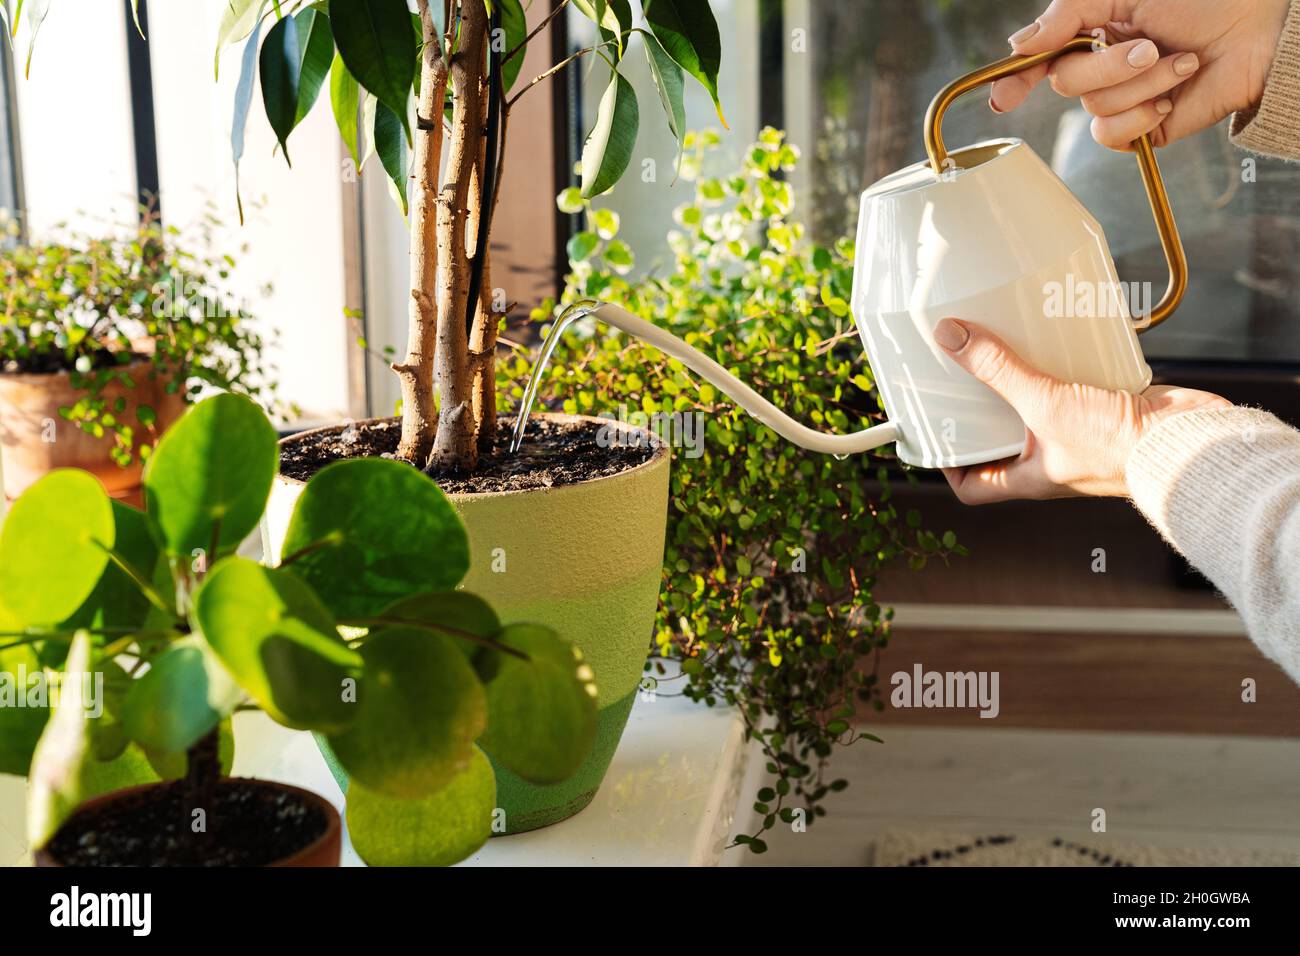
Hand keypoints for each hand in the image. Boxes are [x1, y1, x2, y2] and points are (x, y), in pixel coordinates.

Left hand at [933, 318, 1229, 502]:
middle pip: (1002, 442)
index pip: (973, 486)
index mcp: (1029, 478)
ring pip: (1038, 412)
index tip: (935, 435)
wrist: (1190, 442)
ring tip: (1000, 349)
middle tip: (960, 377)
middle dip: (982, 412)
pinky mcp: (1107, 410)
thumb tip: (951, 338)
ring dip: (1022, 383)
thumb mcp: (1045, 405)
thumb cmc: (1119, 449)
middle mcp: (1051, 462)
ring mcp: (1080, 436)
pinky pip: (1075, 389)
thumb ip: (998, 370)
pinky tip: (1053, 339)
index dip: (949, 466)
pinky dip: (1063, 365)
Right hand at [990, 0, 1291, 148]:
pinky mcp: (1145, 127)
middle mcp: (1104, 66)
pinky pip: (1114, 136)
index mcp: (1094, 30)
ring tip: (1181, 62)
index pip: (1040, 60)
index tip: (1002, 99)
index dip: (1015, 79)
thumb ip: (1066, 15)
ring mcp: (1124, 98)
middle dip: (1109, 67)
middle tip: (1150, 46)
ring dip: (1143, 84)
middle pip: (1067, 85)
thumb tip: (1018, 45)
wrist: (1260, 29)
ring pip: (1095, 109)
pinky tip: (1171, 97)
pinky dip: (1142, 116)